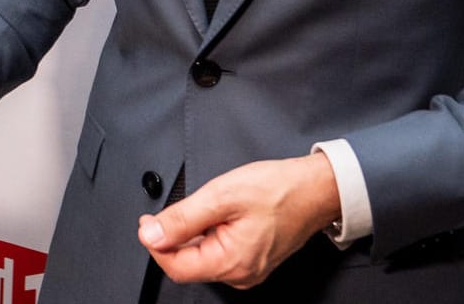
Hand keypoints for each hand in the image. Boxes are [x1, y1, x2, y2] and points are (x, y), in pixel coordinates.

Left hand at [137, 153, 340, 289]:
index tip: (147, 222)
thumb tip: (151, 234)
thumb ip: (182, 218)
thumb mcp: (221, 195)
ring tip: (202, 207)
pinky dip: (207, 235)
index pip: (176, 266)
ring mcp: (247, 270)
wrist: (316, 188)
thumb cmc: (279, 190)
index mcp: (231, 263)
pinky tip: (214, 216)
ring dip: (190, 235)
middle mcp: (240, 274)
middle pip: (188, 263)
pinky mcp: (252, 260)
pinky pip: (218, 253)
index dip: (155, 244)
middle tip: (168, 211)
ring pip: (202, 257)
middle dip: (172, 238)